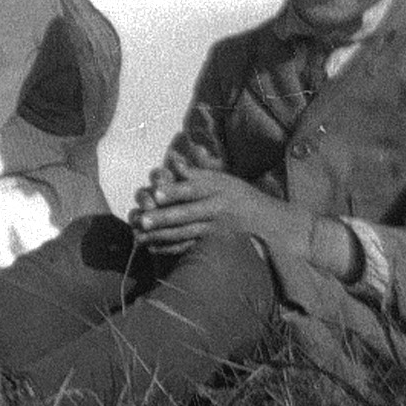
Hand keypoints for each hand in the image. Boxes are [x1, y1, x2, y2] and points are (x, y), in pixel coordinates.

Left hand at [130, 165, 294, 251]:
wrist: (266, 220)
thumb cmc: (237, 193)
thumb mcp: (221, 177)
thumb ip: (195, 170)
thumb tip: (172, 157)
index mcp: (217, 189)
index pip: (193, 189)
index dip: (175, 190)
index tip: (156, 191)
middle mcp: (216, 209)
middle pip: (187, 214)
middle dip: (164, 218)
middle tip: (142, 220)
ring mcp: (215, 229)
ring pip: (185, 233)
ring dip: (161, 235)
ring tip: (140, 236)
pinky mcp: (213, 243)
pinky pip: (190, 247)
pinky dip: (170, 249)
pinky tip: (151, 247)